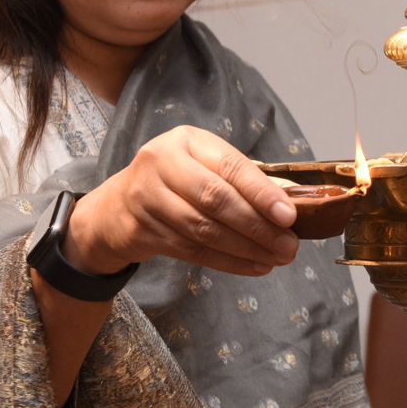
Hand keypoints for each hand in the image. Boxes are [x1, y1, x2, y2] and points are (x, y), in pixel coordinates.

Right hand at [65, 125, 298, 276]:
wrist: (115, 207)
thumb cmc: (176, 182)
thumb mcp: (205, 165)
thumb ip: (242, 179)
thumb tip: (291, 203)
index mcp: (186, 141)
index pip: (230, 166)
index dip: (262, 193)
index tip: (290, 216)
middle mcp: (161, 163)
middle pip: (216, 199)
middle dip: (258, 226)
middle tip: (289, 245)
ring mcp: (146, 197)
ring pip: (204, 229)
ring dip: (246, 248)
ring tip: (277, 258)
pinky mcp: (140, 230)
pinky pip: (191, 251)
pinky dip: (227, 261)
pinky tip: (254, 266)